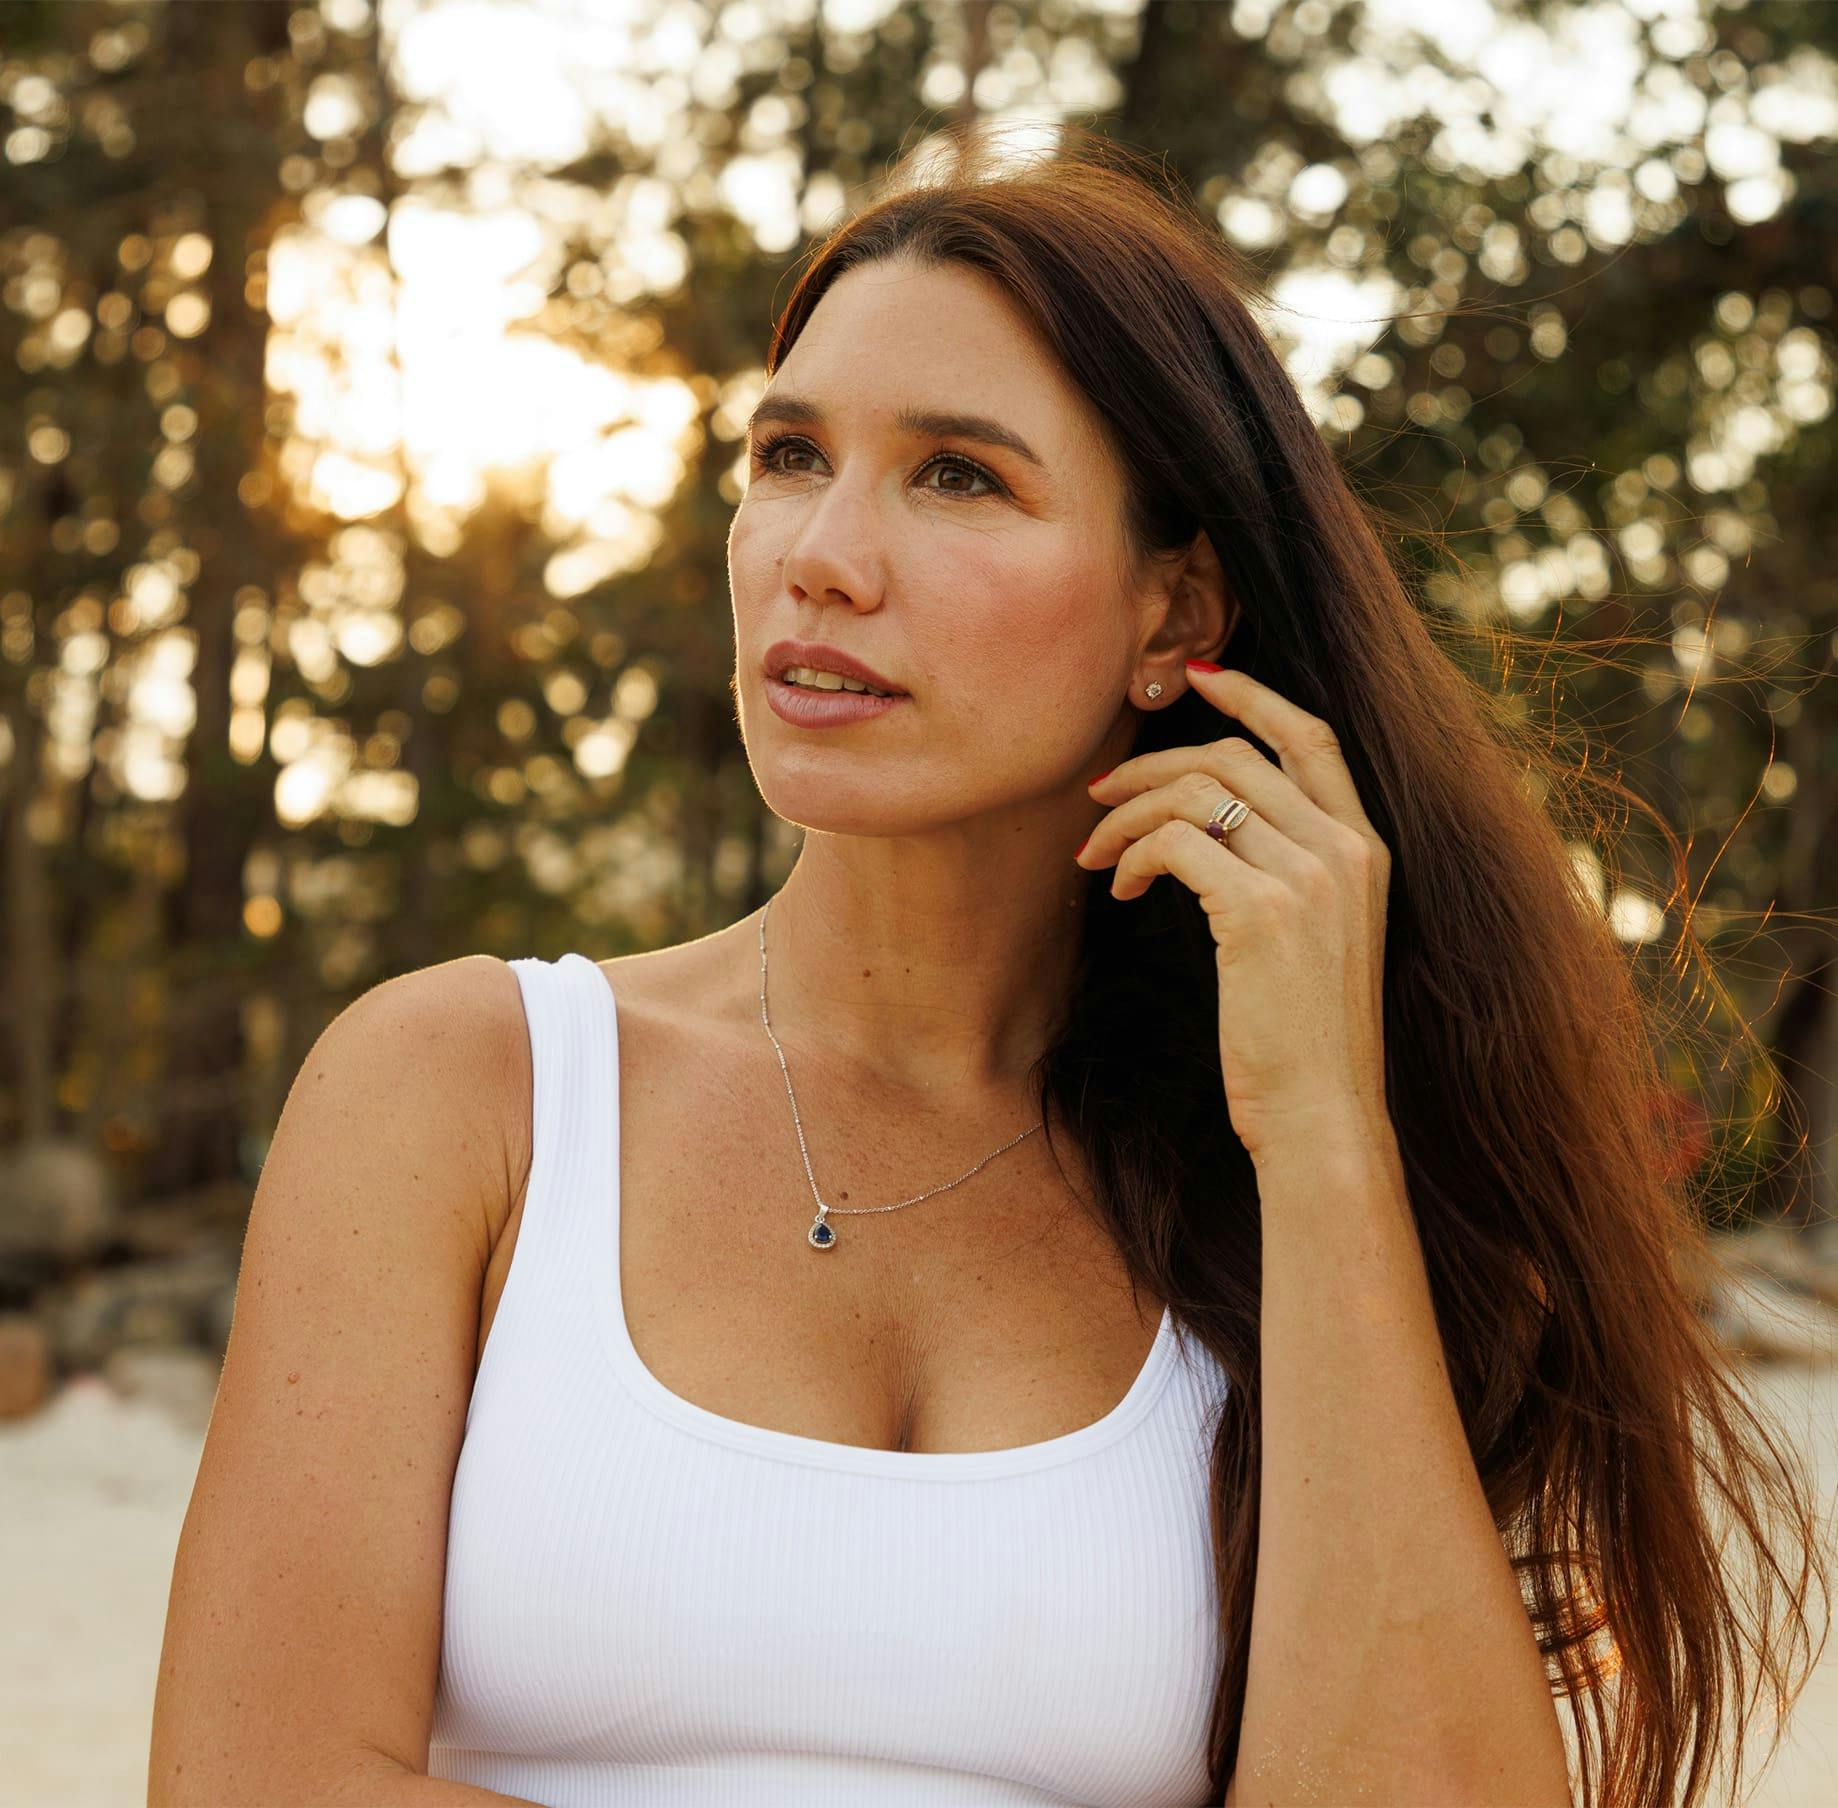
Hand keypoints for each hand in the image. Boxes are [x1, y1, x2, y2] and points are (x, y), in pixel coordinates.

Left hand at [1074, 662, 1392, 1164]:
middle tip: (1100, 791)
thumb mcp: (1316, 938)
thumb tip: (1207, 825)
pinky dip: (1134, 853)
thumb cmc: (1305, 1038)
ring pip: (1197, 792)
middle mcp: (1346, 849)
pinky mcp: (1263, 911)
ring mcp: (1310, 877)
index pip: (1311, 736)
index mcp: (1366, 847)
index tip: (1196, 679)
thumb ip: (1286, 871)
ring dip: (1129, 814)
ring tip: (1097, 855)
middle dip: (1154, 762)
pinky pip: (1176, 841)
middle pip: (1234, 756)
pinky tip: (1121, 888)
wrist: (1323, 1115)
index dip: (1252, 696)